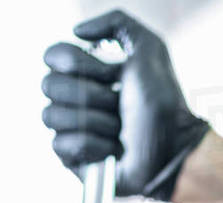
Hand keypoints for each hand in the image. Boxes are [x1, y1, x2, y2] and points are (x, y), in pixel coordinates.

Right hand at [42, 9, 208, 201]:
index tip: (109, 73)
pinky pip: (60, 145)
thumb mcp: (149, 48)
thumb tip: (77, 31)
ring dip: (96, 121)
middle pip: (49, 85)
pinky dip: (93, 146)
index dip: (76, 62)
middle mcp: (74, 98)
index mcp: (86, 72)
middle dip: (91, 95)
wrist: (173, 149)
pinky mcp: (70, 158)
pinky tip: (112, 150)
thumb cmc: (163, 104)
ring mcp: (70, 128)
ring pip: (51, 115)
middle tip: (119, 104)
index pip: (52, 55)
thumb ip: (117, 22)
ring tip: (120, 130)